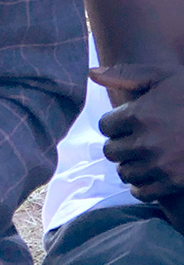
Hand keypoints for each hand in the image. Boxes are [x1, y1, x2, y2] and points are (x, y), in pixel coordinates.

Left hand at [90, 63, 183, 199]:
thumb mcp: (161, 76)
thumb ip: (125, 74)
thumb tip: (91, 73)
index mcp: (139, 113)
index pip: (105, 126)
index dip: (113, 124)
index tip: (125, 122)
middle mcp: (146, 140)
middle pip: (110, 151)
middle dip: (118, 144)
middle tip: (132, 139)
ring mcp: (160, 164)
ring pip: (123, 172)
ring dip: (129, 165)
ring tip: (141, 156)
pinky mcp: (172, 183)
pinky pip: (141, 192)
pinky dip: (141, 185)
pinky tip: (150, 173)